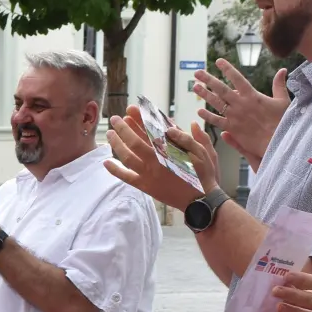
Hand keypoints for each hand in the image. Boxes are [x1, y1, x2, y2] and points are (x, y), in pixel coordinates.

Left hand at [104, 107, 219, 209]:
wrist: (200, 201)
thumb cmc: (204, 175)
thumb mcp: (205, 153)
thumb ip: (194, 138)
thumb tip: (189, 124)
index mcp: (171, 150)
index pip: (151, 130)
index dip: (140, 119)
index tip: (131, 110)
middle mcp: (157, 161)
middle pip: (135, 140)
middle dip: (124, 127)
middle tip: (114, 118)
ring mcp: (149, 174)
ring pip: (127, 156)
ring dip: (117, 144)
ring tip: (109, 133)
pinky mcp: (145, 186)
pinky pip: (126, 177)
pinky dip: (115, 170)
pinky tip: (106, 162)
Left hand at [194, 59, 287, 167]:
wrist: (277, 140)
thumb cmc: (282, 121)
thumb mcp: (282, 100)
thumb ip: (279, 85)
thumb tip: (282, 70)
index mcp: (252, 95)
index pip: (237, 78)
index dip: (227, 69)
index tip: (218, 61)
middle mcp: (240, 104)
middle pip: (221, 89)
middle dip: (208, 79)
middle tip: (197, 73)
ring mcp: (234, 116)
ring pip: (216, 103)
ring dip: (204, 94)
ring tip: (195, 87)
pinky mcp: (232, 128)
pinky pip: (217, 121)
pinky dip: (208, 116)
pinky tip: (199, 111)